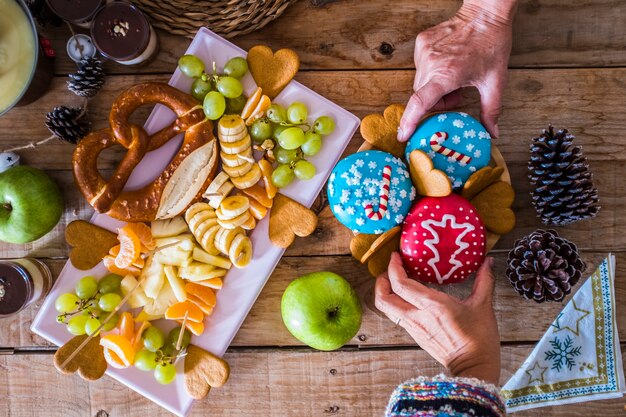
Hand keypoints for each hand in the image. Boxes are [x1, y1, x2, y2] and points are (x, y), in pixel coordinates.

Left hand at [375, 253, 500, 383]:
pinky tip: (407, 298)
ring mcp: (414, 327)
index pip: (401, 284)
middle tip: (388, 270)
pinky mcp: (415, 335)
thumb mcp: (483, 306)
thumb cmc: (479, 339)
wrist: (474, 368)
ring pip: (386, 309)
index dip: (393, 268)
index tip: (395, 256)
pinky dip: (394, 304)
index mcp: (433, 305)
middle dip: (380, 281)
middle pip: (384, 298)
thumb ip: (484, 280)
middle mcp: (418, 316)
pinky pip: (396, 317)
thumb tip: (488, 262)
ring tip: (393, 282)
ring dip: (384, 293)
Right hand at [398, 0, 517, 140]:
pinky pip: (421, 67)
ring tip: (454, 77)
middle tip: (457, 93)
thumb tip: (493, 133)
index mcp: (447, 74)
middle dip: (437, 101)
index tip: (403, 135)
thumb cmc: (491, 45)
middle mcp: (431, 63)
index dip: (409, 121)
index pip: (420, 102)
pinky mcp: (421, 43)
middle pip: (422, 96)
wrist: (485, 15)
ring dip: (434, 87)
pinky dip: (432, 71)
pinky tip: (448, 63)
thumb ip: (491, 111)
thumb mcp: (495, 81)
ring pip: (420, 82)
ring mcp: (423, 51)